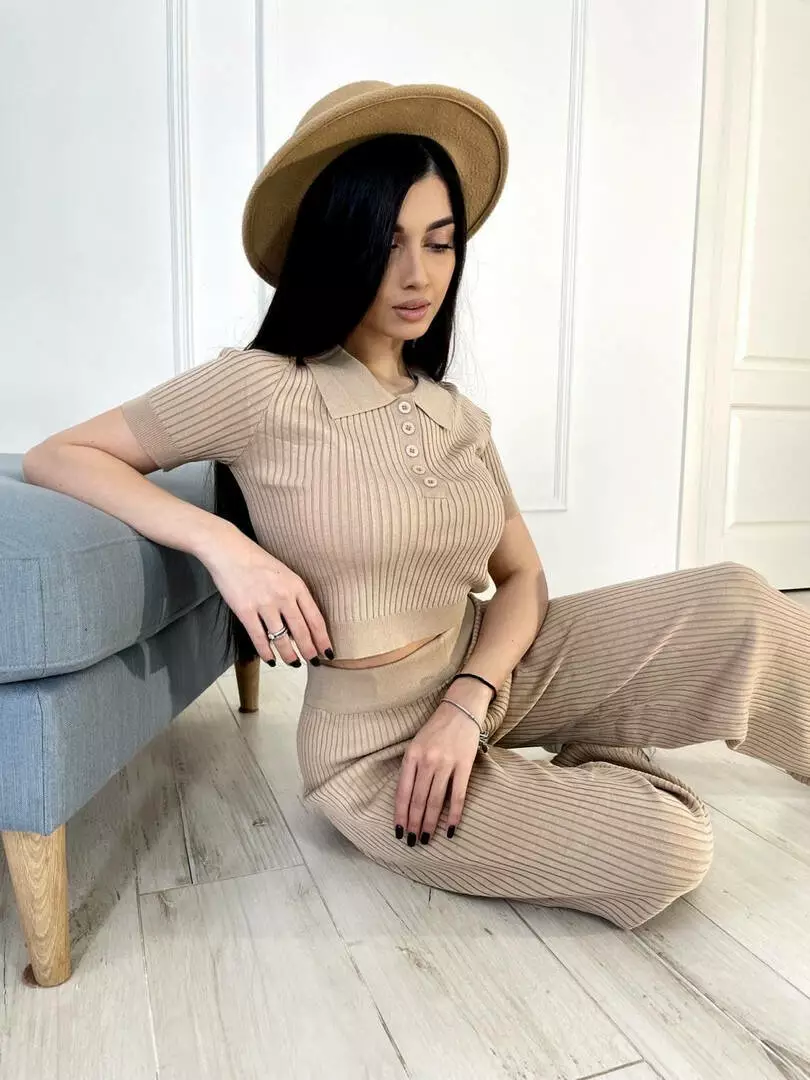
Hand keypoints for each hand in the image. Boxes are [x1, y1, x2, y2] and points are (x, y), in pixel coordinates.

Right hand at [197, 521, 332, 665]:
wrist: (229, 551)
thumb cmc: (258, 562)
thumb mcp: (285, 574)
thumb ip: (295, 595)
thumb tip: (302, 623)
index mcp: (297, 586)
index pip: (315, 618)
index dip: (323, 639)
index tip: (328, 652)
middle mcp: (283, 596)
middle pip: (301, 631)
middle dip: (309, 651)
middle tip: (314, 663)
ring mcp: (264, 604)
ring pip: (282, 638)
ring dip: (289, 655)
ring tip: (293, 664)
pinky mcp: (245, 611)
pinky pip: (259, 638)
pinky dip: (266, 652)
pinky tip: (270, 660)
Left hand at [394, 679, 491, 843]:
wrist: (460, 710)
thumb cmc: (436, 730)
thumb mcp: (416, 745)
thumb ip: (410, 768)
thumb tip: (405, 800)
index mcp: (411, 755)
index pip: (402, 791)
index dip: (400, 814)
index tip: (398, 831)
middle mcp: (427, 760)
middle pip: (418, 799)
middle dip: (413, 823)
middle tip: (411, 841)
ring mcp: (446, 763)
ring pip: (435, 800)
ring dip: (429, 823)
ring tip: (425, 838)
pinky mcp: (464, 765)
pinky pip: (458, 795)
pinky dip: (453, 814)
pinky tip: (449, 829)